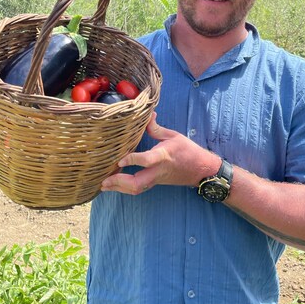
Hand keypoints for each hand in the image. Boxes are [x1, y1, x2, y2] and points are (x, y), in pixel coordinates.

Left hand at [100, 113, 220, 194]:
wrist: (201, 170)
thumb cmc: (188, 151)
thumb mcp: (173, 136)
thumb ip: (156, 128)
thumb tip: (147, 115)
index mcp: (163, 156)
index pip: (147, 160)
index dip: (132, 160)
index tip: (119, 160)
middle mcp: (158, 171)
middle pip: (138, 183)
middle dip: (119, 183)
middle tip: (104, 180)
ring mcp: (156, 179)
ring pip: (137, 189)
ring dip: (119, 188)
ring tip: (103, 185)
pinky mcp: (155, 183)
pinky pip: (138, 189)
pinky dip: (124, 189)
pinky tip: (114, 186)